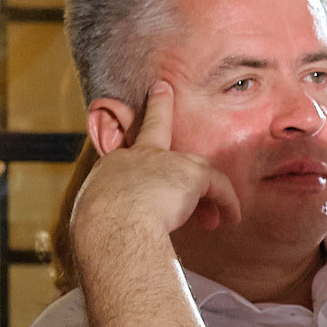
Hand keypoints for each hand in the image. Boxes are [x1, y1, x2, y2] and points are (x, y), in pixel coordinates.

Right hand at [71, 83, 241, 245]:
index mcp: (111, 170)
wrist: (113, 228)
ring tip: (221, 211)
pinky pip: (217, 186)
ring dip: (209, 189)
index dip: (133, 155)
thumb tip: (106, 238)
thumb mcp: (96, 220)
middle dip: (158, 105)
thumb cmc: (99, 234)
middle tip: (162, 88)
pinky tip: (230, 219)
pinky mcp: (190, 173)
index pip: (125, 156)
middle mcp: (136, 157)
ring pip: (195, 167)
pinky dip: (226, 202)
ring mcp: (164, 161)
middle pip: (152, 128)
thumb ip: (109, 217)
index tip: (134, 152)